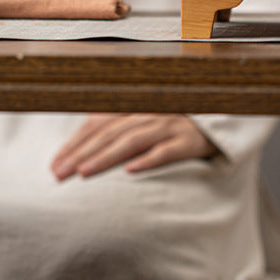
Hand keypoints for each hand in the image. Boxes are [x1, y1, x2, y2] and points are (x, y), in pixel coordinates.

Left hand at [51, 114, 218, 178]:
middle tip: (59, 173)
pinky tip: (132, 170)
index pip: (98, 122)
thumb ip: (118, 127)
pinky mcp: (190, 141)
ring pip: (132, 140)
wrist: (224, 119)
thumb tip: (80, 150)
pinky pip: (168, 151)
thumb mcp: (147, 119)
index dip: (75, 142)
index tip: (55, 163)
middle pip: (110, 132)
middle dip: (82, 153)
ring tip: (84, 172)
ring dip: (106, 156)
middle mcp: (150, 111)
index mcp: (135, 105)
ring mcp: (171, 125)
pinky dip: (149, 159)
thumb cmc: (177, 124)